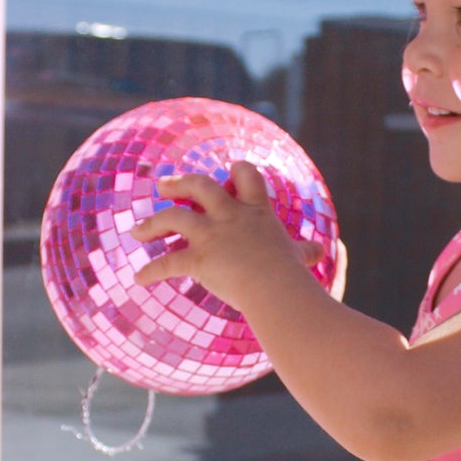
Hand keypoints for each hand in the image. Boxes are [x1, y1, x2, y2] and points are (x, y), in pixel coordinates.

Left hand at [129, 159, 319, 306]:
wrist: (277, 289)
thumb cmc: (291, 275)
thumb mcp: (300, 257)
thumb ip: (306, 251)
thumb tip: (323, 251)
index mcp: (256, 212)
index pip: (246, 177)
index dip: (236, 172)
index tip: (228, 173)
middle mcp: (230, 216)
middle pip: (200, 185)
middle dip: (179, 183)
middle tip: (163, 184)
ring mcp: (212, 235)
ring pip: (173, 216)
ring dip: (152, 222)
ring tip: (137, 231)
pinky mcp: (198, 259)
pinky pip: (168, 263)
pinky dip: (151, 271)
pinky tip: (139, 279)